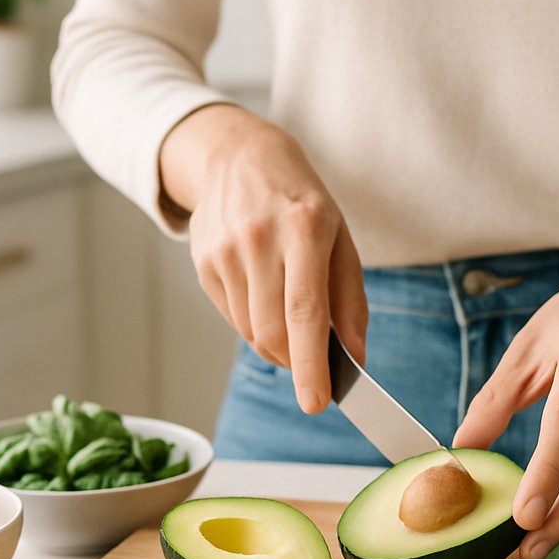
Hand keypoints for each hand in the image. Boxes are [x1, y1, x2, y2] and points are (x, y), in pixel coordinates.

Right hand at [160, 104, 367, 413]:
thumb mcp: (340, 236)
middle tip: (312, 368)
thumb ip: (350, 299)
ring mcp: (225, 252)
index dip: (310, 364)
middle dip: (295, 363)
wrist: (238, 156)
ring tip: (289, 317)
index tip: (316, 402)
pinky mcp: (204, 262)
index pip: (305, 312)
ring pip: (251, 331)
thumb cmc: (300, 201)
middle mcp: (260, 240)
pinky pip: (233, 318)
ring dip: (275, 344)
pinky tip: (263, 295)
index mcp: (304, 230)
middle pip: (273, 331)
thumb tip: (354, 357)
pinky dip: (254, 324)